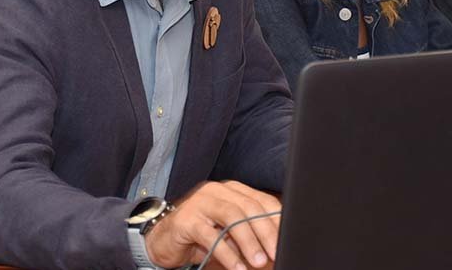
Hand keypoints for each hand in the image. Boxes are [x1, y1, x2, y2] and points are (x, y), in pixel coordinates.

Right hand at [144, 181, 280, 269]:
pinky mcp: (186, 219)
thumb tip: (274, 247)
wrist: (162, 240)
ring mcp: (200, 202)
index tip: (289, 238)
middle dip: (266, 232)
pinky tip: (237, 267)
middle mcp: (217, 190)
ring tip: (259, 261)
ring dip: (249, 241)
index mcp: (232, 190)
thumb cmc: (200, 236)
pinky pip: (210, 236)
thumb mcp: (228, 233)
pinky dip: (226, 253)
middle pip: (249, 207)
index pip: (261, 200)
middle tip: (276, 253)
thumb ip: (248, 233)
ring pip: (232, 216)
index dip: (277, 220)